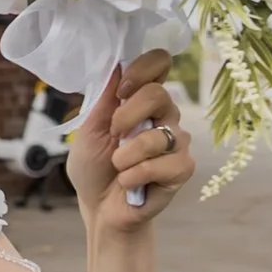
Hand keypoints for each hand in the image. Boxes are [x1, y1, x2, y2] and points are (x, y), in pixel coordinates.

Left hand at [66, 50, 194, 226]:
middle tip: (113, 135)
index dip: (143, 69)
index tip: (122, 90)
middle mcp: (165, 116)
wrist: (99, 208)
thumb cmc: (94, 167)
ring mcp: (177, 142)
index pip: (160, 64)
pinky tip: (128, 184)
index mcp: (142, 100)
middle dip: (126, 116)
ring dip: (126, 155)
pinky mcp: (182, 169)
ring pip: (158, 135)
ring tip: (118, 167)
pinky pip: (163, 165)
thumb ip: (105, 100)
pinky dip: (135, 176)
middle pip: (159, 94)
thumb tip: (116, 64)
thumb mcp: (89, 130)